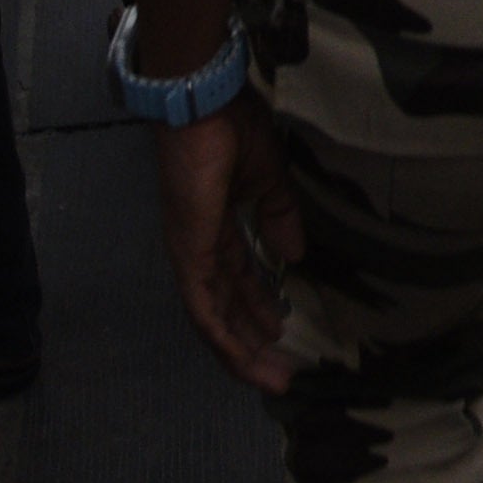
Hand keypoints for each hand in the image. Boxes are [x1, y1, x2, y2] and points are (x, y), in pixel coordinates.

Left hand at [151, 97, 303, 395]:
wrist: (204, 103)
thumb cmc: (234, 127)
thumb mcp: (270, 178)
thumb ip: (279, 217)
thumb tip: (294, 256)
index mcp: (215, 225)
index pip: (236, 278)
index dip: (258, 307)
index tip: (281, 331)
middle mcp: (198, 246)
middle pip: (223, 307)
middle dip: (251, 341)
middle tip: (280, 373)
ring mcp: (190, 253)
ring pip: (212, 318)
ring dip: (239, 353)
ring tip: (270, 379)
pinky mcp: (188, 254)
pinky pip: (203, 308)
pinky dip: (223, 337)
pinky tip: (244, 359)